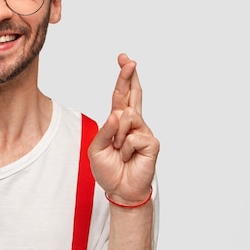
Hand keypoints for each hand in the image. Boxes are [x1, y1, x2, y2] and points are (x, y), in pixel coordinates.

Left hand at [88, 54, 158, 204]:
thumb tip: (118, 114)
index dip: (123, 77)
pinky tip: (129, 157)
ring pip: (127, 116)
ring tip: (119, 150)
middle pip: (134, 94)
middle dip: (129, 75)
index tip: (124, 59)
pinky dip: (126, 148)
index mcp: (118, 121)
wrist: (120, 190)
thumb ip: (105, 130)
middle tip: (128, 59)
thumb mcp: (97, 148)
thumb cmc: (109, 169)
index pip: (121, 95)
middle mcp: (133, 122)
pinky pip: (133, 136)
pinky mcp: (151, 143)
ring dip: (117, 135)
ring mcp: (143, 131)